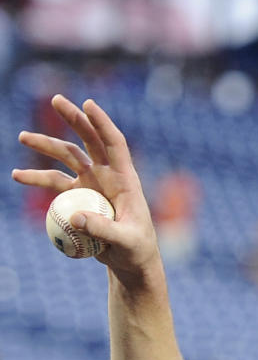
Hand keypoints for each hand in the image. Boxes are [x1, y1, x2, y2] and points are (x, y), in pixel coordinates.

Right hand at [12, 94, 160, 281]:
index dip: (102, 123)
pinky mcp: (78, 197)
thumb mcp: (126, 242)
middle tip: (55, 99)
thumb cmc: (137, 250)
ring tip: (22, 137)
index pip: (115, 144)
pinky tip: (18, 175)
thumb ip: (104, 230)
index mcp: (125, 179)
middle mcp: (107, 175)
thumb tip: (74, 216)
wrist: (130, 261)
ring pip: (66, 158)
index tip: (88, 103)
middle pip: (88, 140)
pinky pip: (54, 184)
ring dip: (45, 146)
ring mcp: (91, 184)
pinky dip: (36, 179)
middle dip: (73, 118)